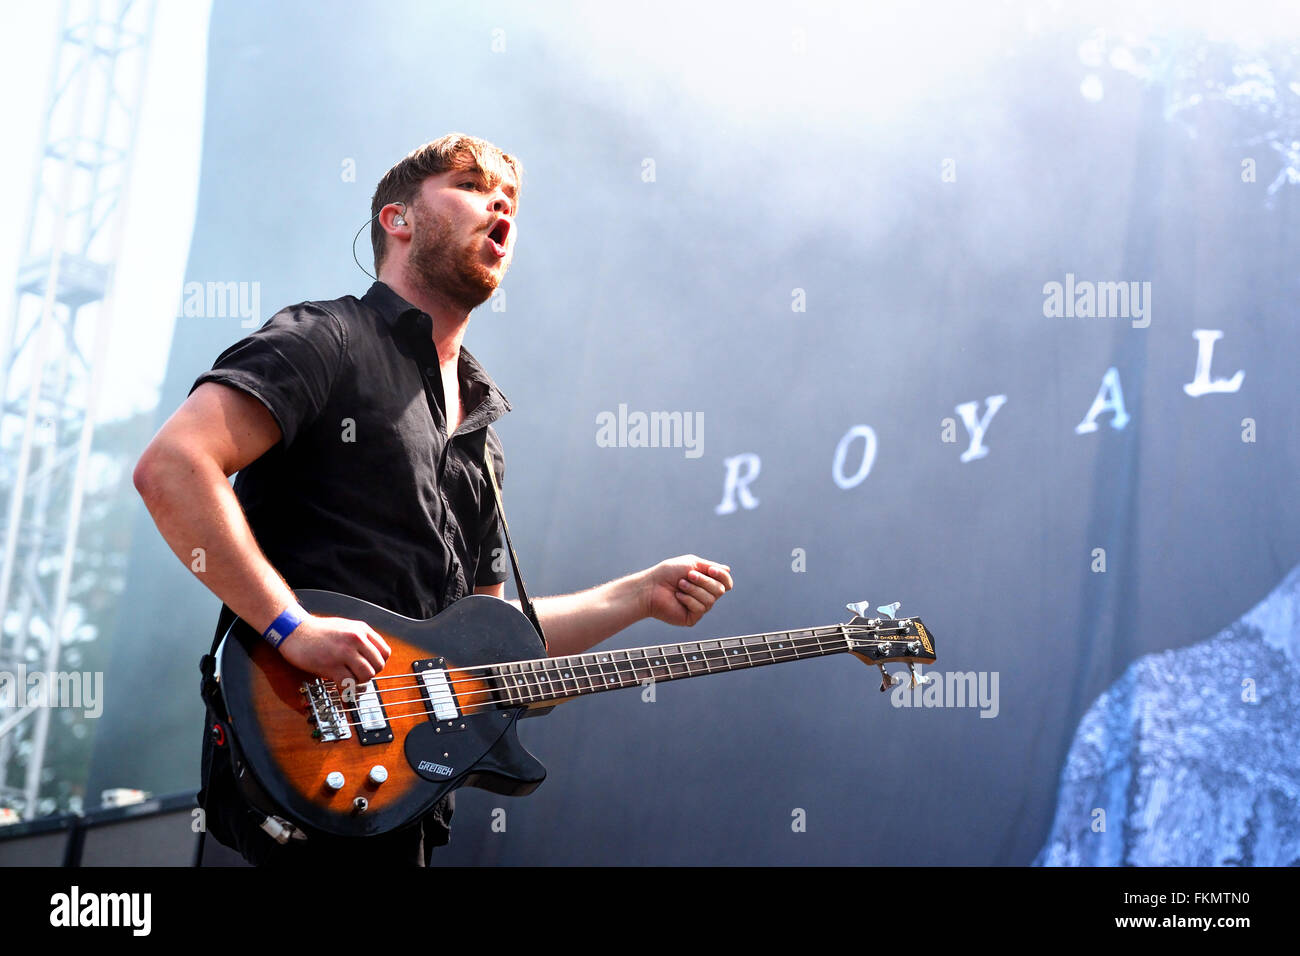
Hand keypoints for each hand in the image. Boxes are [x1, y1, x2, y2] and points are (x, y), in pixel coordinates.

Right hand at [277, 614, 391, 690]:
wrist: (294, 630)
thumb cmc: (318, 631)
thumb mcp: (345, 627)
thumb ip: (361, 640)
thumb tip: (371, 659)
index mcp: (361, 629)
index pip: (385, 652)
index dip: (378, 663)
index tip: (369, 666)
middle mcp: (356, 639)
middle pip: (378, 665)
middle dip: (369, 674)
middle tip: (357, 675)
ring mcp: (344, 652)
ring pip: (367, 675)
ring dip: (359, 682)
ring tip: (348, 679)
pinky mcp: (331, 665)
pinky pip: (349, 683)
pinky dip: (347, 688)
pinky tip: (340, 685)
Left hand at [641, 555, 732, 626]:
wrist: (651, 587)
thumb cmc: (668, 573)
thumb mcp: (692, 563)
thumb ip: (711, 567)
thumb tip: (728, 570)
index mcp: (706, 582)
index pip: (726, 582)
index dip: (722, 576)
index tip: (711, 570)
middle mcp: (705, 595)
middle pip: (720, 590)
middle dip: (704, 581)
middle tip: (687, 576)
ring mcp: (699, 608)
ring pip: (710, 600)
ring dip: (693, 589)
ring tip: (679, 585)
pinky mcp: (692, 618)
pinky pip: (700, 609)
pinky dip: (688, 600)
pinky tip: (677, 597)